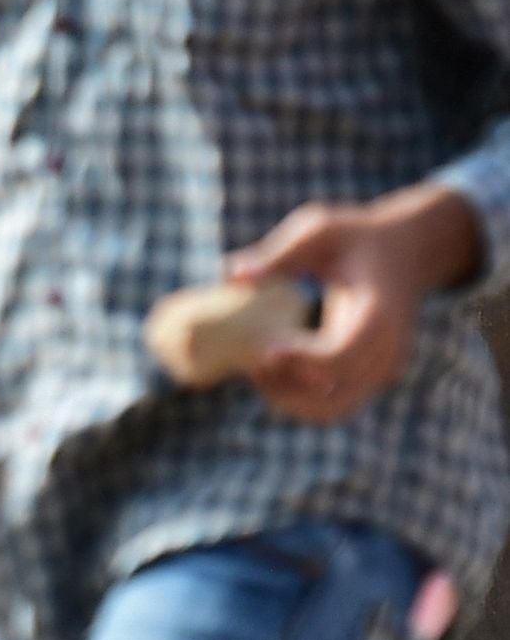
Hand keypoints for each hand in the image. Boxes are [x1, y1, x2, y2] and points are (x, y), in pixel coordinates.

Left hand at [225, 185, 483, 423]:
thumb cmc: (355, 237)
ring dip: (288, 399)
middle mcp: (385, 351)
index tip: (262, 348)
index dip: (299, 360)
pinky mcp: (370, 376)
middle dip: (285, 386)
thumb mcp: (320, 230)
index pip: (340, 356)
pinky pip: (334, 403)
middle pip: (334, 395)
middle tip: (249, 360)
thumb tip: (231, 274)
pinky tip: (271, 368)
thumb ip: (279, 253)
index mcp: (377, 315)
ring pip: (332, 409)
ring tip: (254, 367)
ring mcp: (381, 369)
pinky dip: (300, 398)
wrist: (407, 251)